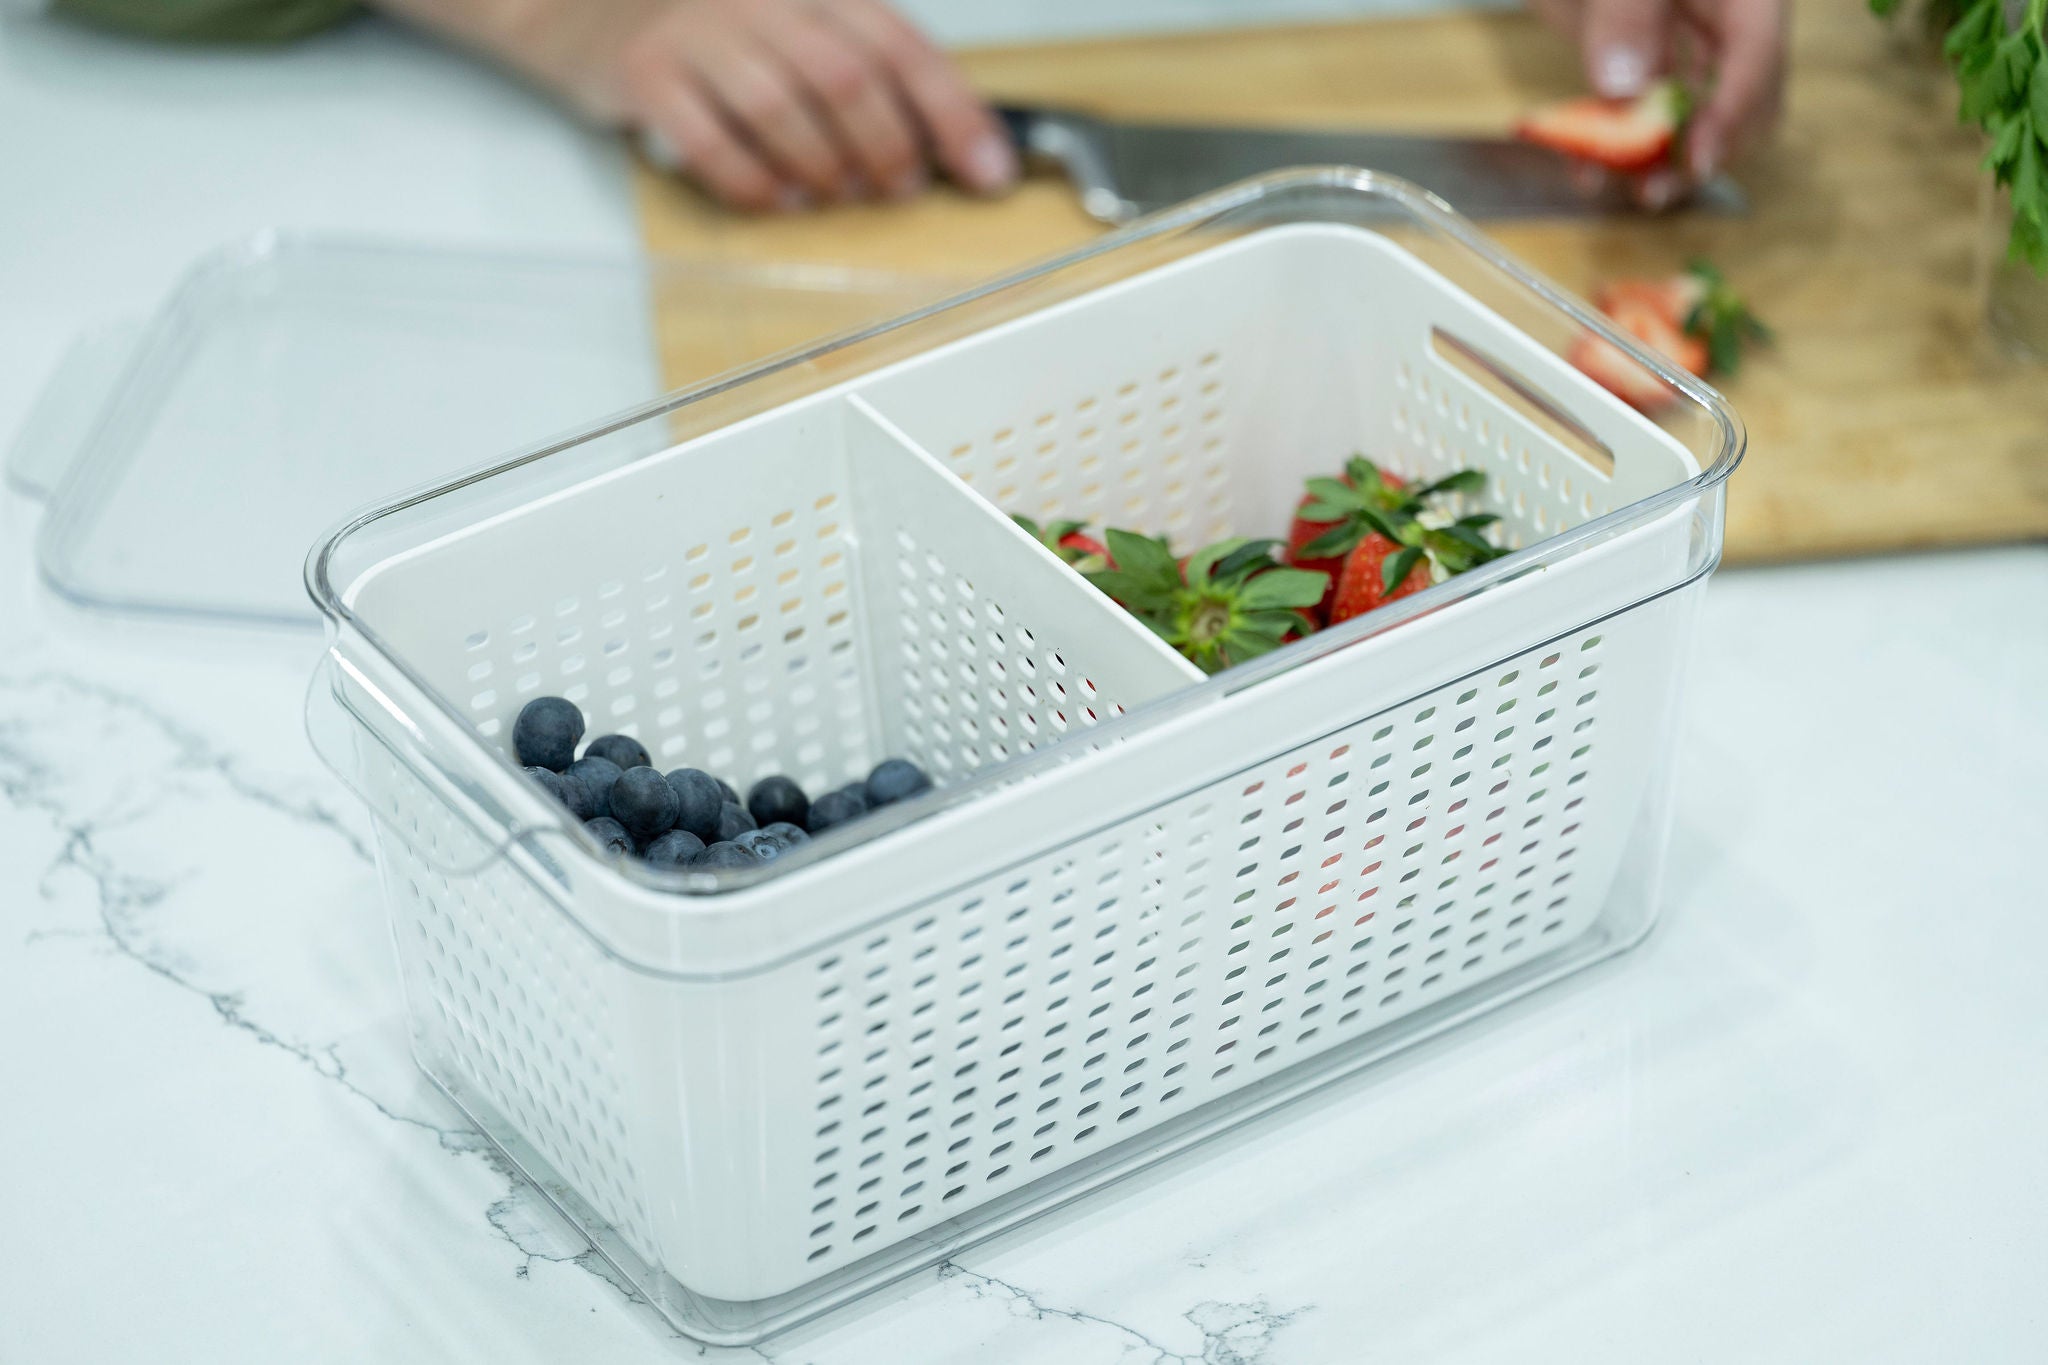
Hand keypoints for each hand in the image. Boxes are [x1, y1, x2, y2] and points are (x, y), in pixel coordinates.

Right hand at [617, 0, 1017, 211]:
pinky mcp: (646, 71)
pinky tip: (776, 199)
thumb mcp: (802, 25)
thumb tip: (950, 146)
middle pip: (845, 76)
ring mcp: (697, 28)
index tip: (989, 173)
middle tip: (899, 188)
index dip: (954, 115)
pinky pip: (708, 140)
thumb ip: (869, 68)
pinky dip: (752, 182)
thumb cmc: (720, 31)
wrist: (593, 9)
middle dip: (886, 147)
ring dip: (823, 167)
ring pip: (779, 107)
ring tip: (835, 195)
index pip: (903, 44)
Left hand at [1532, 0, 1787, 201]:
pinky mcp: (1638, 56)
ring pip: (1686, 115)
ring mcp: (1682, 39)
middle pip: (1739, 98)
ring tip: (1618, 189)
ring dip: (1656, 158)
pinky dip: (1613, 141)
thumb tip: (1625, 85)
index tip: (1699, 160)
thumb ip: (1628, 14)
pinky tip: (1584, 168)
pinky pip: (1637, 110)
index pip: (1758, 56)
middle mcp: (1724, 19)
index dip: (1733, 112)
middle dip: (1701, 149)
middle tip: (1656, 190)